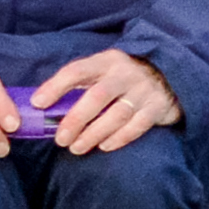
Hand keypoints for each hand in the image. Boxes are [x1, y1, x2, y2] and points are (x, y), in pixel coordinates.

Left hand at [35, 46, 178, 153]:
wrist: (169, 75)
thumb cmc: (123, 77)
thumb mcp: (104, 71)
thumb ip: (81, 85)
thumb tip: (45, 106)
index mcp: (106, 61)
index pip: (76, 70)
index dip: (55, 86)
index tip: (38, 103)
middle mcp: (125, 73)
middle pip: (97, 96)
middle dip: (76, 119)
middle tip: (60, 139)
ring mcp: (143, 90)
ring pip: (117, 114)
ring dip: (94, 134)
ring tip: (77, 147)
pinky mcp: (158, 107)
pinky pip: (137, 126)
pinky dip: (119, 138)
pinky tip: (104, 146)